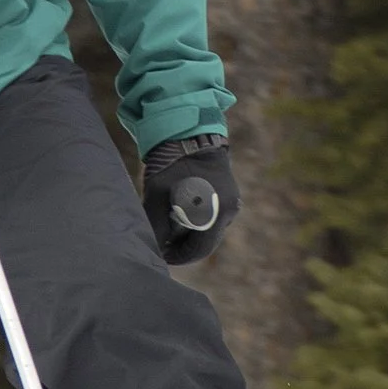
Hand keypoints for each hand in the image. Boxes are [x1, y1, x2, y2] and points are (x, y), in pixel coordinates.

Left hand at [142, 131, 237, 264]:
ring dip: (191, 232)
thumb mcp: (157, 197)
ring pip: (210, 229)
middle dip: (184, 244)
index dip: (179, 257)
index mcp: (215, 213)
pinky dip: (198, 219)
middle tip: (163, 242)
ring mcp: (232, 201)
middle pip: (206, 241)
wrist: (189, 131)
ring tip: (169, 224)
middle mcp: (229, 210)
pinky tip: (181, 210)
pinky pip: (214, 216)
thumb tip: (155, 250)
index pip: (200, 250)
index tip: (163, 255)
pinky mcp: (229, 193)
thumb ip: (156, 227)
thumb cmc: (171, 164)